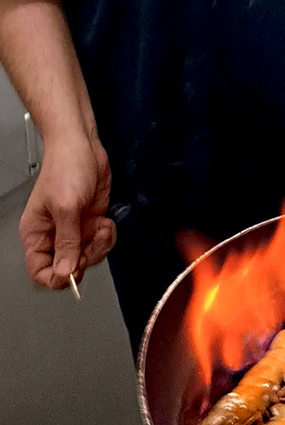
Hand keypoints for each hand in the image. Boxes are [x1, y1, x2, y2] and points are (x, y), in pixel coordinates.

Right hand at [19, 134, 116, 288]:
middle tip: (92, 239)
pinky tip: (105, 222)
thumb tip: (65, 272)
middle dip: (86, 257)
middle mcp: (54, 235)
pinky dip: (108, 237)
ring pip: (88, 257)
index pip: (41, 271)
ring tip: (101, 226)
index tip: (74, 267)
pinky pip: (101, 244)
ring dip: (100, 245)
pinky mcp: (90, 224)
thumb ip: (66, 242)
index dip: (58, 276)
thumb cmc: (66, 168)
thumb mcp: (66, 207)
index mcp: (37, 234)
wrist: (83, 148)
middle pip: (69, 268)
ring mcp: (74, 231)